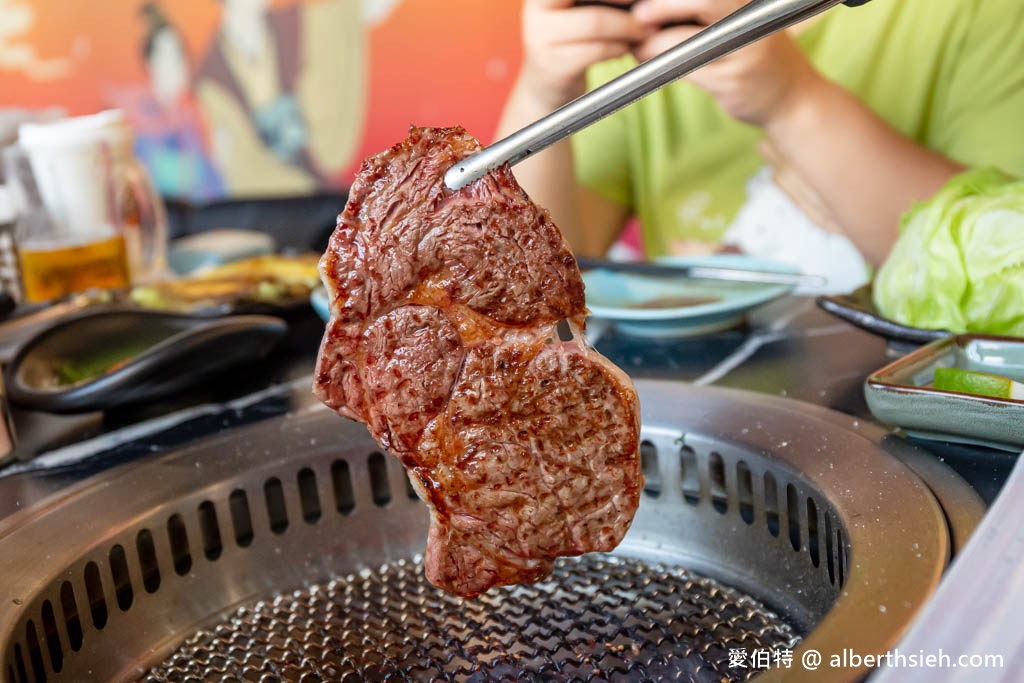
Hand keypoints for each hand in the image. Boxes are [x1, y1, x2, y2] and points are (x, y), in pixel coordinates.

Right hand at [518, 0, 648, 109]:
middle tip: (646, 13)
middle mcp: (536, 10)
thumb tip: (641, 1)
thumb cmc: (570, 41)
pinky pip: (596, 50)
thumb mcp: (577, 11)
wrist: (546, 85)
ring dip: (627, 27)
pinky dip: (618, 48)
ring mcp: (540, 38)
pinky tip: (624, 49)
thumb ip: (599, 2)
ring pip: (595, 22)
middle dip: (621, 1)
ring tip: (640, 32)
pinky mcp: (553, 65)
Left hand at [630, 0, 821, 126]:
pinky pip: (685, 69)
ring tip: (640, 48)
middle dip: (659, 7)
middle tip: (636, 19)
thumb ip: (701, 10)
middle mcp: (751, 16)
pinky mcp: (731, 81)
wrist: (791, 96)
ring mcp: (743, 49)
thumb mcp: (737, 18)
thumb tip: (646, 8)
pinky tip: (654, 65)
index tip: (642, 4)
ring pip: (682, 41)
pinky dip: (662, 67)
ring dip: (651, 45)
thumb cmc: (752, 52)